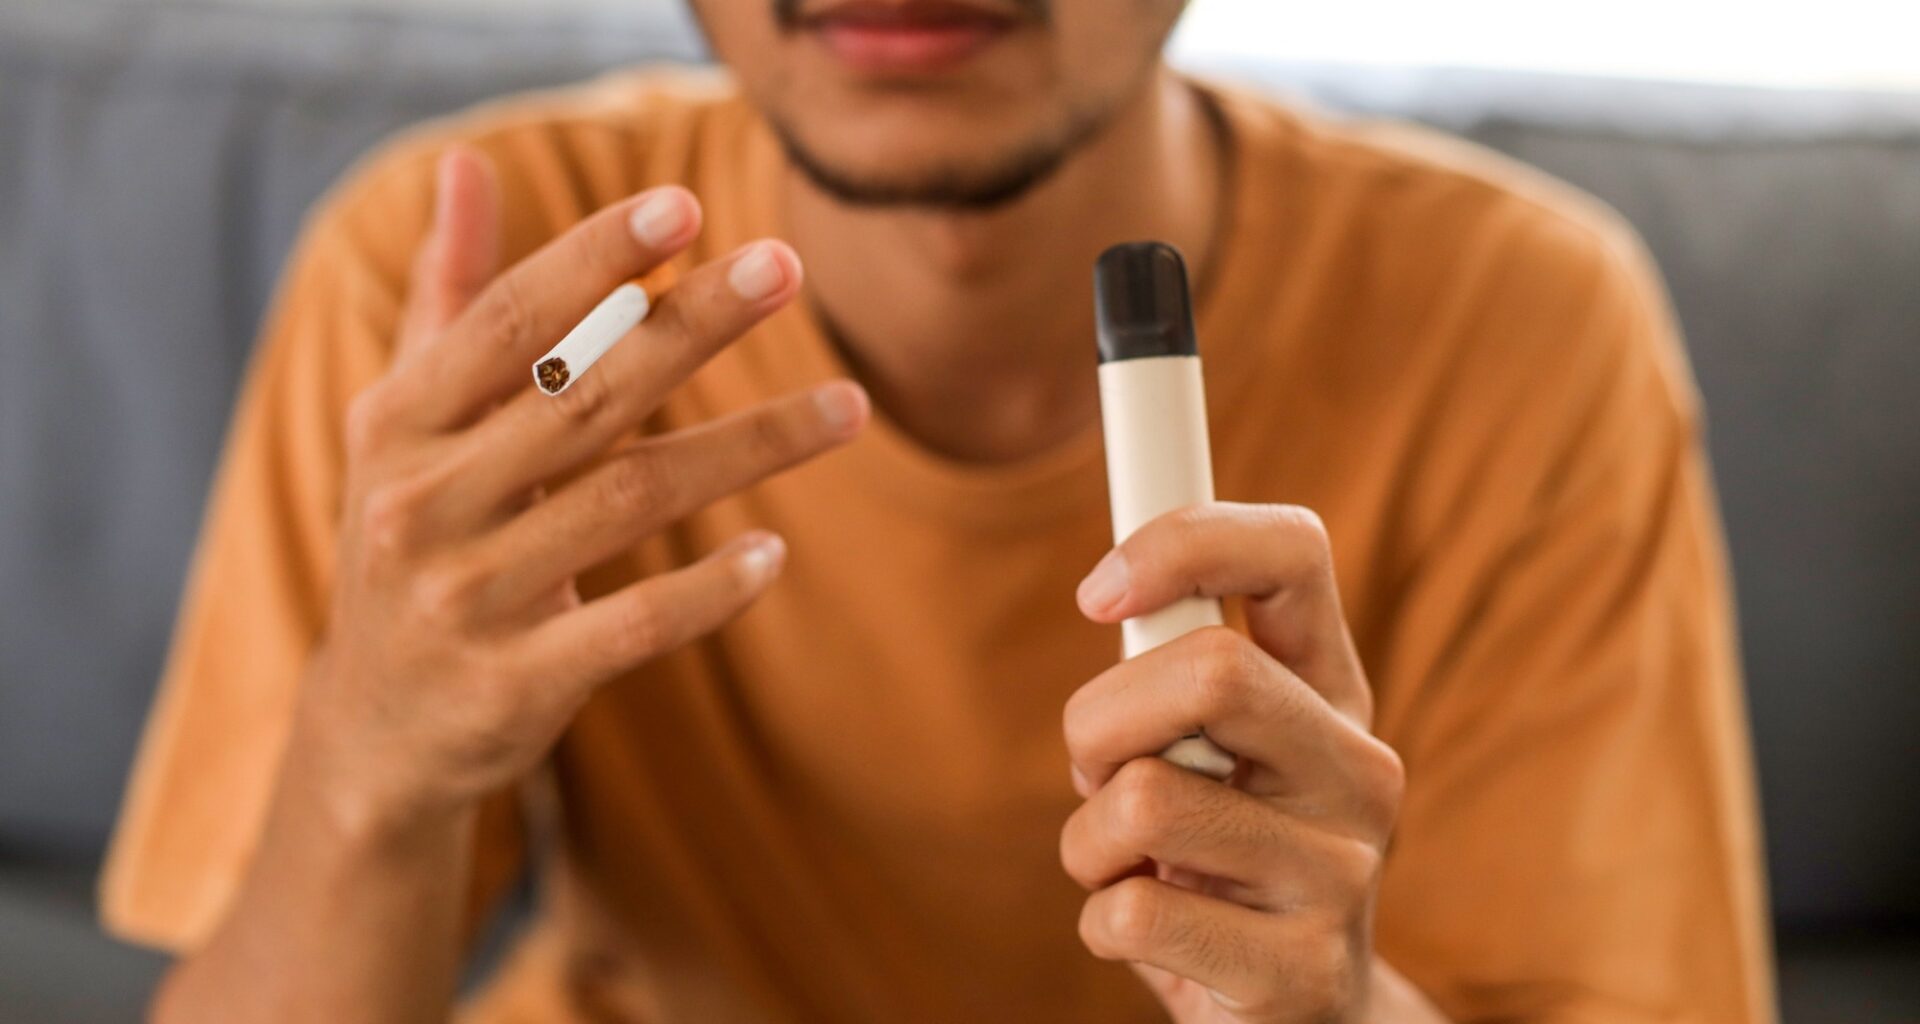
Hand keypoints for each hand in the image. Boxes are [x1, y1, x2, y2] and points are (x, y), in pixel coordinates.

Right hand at [300, 149, 868, 828]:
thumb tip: (463, 161)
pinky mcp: (516, 684)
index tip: (686, 203)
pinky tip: (774, 555)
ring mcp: (467, 598)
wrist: (371, 732)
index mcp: (399, 424)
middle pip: (584, 397)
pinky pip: (632, 626)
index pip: (508, 324)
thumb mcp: (404, 420)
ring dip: (749, 447)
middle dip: (692, 325)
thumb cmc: (411, 539)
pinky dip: (708, 590)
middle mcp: (423, 502)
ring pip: (630, 501)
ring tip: (851, 408)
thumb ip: (448, 295)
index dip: (596, 260)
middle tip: (788, 266)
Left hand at [1060, 503, 1417, 1022]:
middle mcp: (1359, 771)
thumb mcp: (1207, 749)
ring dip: (1090, 842)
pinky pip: (1134, 913)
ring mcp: (1342, 875)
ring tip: (1134, 867)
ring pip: (1144, 800)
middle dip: (1099, 720)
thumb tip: (1114, 593)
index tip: (1098, 593)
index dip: (1184, 542)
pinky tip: (1151, 934)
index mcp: (1333, 693)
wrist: (1295, 1014)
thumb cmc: (1221, 858)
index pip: (1295, 553)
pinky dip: (1101, 924)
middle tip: (1097, 772)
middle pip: (1211, 671)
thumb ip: (1173, 668)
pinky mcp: (1302, 972)